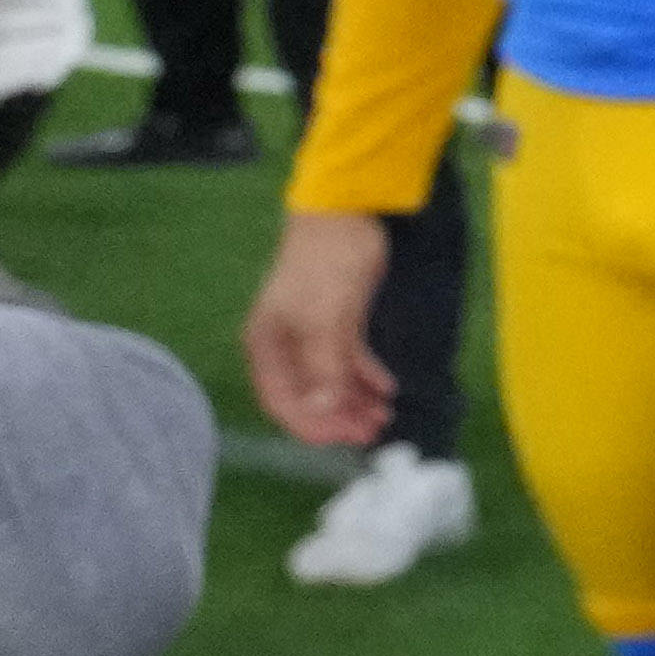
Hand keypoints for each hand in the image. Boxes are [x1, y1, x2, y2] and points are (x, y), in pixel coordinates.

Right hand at [248, 210, 394, 445]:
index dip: (311, 425)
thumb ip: (324, 365)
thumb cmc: (326, 264)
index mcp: (268, 345)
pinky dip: (366, 376)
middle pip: (308, 395)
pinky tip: (387, 388)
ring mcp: (310, 335)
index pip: (282, 401)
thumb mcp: (325, 318)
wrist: (344, 217)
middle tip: (374, 432)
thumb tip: (321, 409)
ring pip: (331, 381)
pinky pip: (348, 360)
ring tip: (385, 416)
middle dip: (338, 417)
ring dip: (356, 400)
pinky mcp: (335, 323)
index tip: (344, 438)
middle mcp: (284, 346)